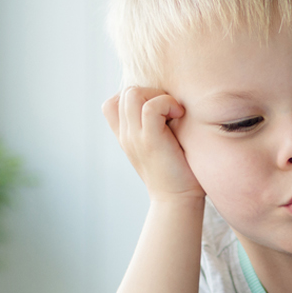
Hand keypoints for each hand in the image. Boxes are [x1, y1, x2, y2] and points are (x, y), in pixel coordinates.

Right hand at [102, 86, 203, 200]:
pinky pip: (151, 107)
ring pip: (133, 94)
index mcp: (126, 136)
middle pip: (125, 93)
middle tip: (171, 110)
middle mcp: (127, 135)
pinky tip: (179, 115)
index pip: (111, 104)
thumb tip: (172, 102)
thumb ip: (155, 126)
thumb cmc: (177, 173)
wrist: (177, 200)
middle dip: (151, 92)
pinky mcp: (150, 141)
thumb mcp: (158, 146)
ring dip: (158, 96)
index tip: (157, 109)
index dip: (135, 96)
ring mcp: (135, 138)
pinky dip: (167, 103)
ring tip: (174, 112)